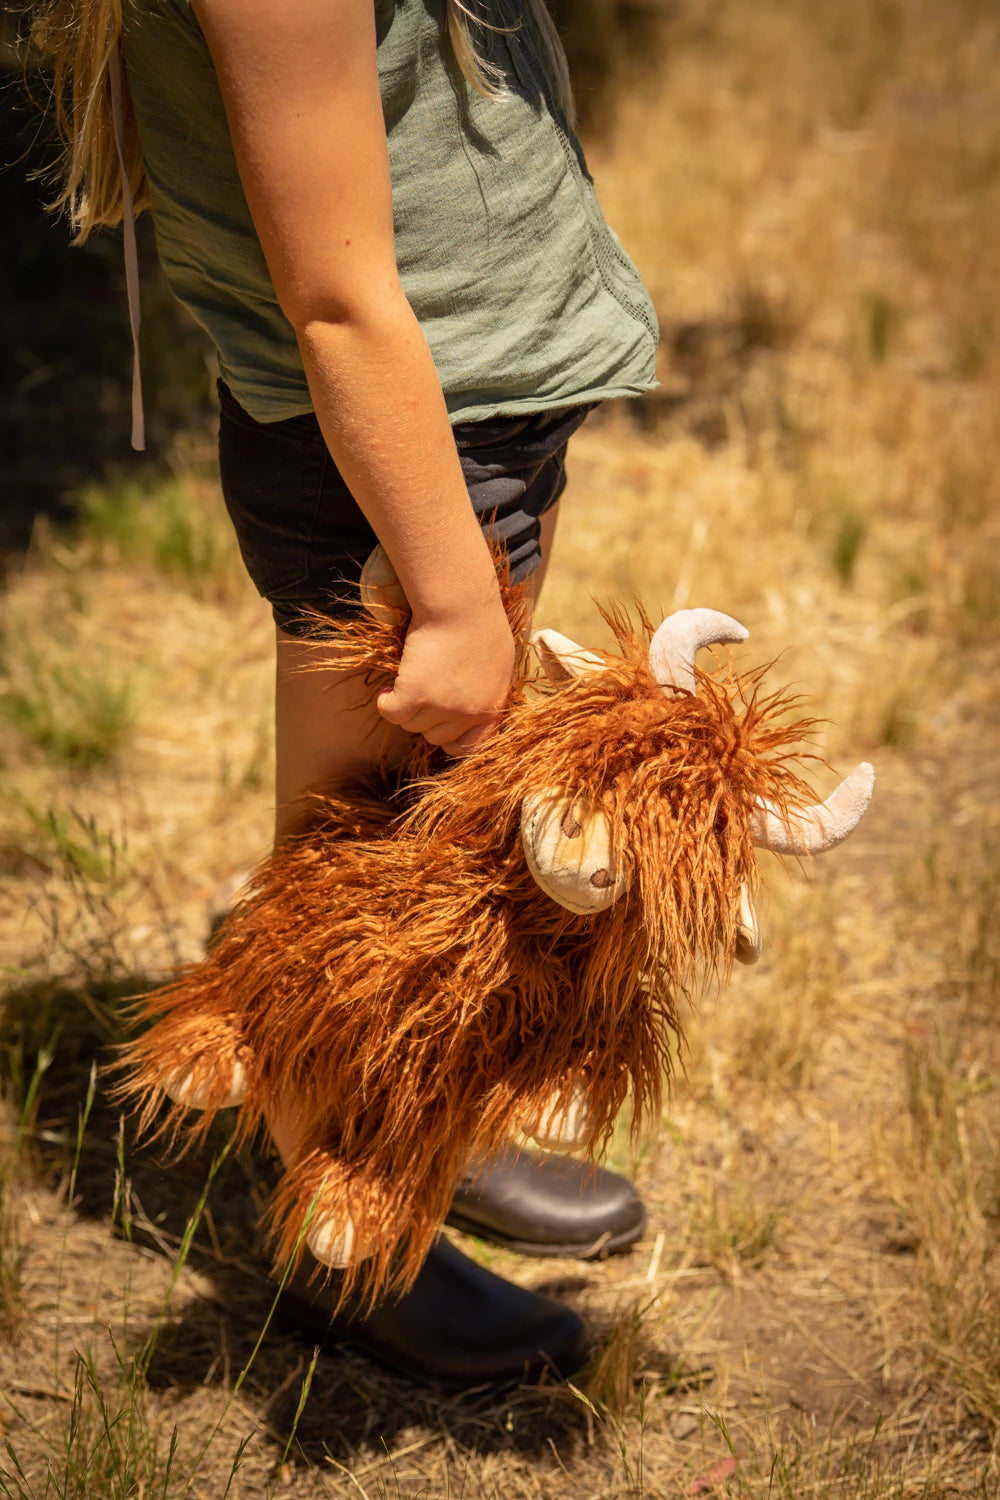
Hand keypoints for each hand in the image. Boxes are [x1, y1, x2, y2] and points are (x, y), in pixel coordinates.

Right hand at [376, 590, 515, 754]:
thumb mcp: (499, 666)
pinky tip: (388, 689)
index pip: (472, 747)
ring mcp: (442, 706)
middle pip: (436, 736)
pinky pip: (392, 713)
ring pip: (413, 724)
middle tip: (423, 692)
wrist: (461, 603)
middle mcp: (468, 713)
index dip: (453, 738)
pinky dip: (386, 703)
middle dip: (427, 718)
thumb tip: (474, 704)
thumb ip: (488, 692)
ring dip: (407, 706)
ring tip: (409, 681)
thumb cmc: (482, 624)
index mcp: (492, 708)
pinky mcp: (416, 694)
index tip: (441, 724)